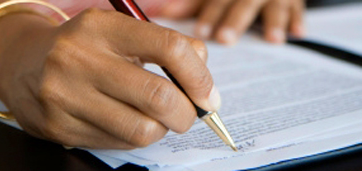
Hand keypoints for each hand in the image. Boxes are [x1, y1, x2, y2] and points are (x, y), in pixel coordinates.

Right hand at [0, 9, 220, 148]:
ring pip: (142, 129)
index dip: (199, 76)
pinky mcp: (59, 127)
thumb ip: (164, 46)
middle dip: (186, 113)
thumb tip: (203, 81)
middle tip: (189, 113)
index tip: (207, 94)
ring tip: (154, 117)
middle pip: (158, 97)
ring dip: (161, 128)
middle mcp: (78, 59)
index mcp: (101, 26)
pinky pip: (119, 143)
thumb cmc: (82, 47)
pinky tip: (126, 122)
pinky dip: (135, 136)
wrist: (21, 63)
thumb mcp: (118, 32)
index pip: (168, 48)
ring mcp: (65, 96)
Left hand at [159, 0, 304, 44]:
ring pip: (272, 3)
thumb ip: (190, 5)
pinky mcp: (292, 0)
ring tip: (271, 39)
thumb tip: (161, 15)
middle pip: (242, 1)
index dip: (209, 13)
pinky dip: (297, 20)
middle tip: (225, 38)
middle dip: (234, 19)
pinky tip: (298, 34)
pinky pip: (297, 8)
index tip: (201, 32)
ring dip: (272, 20)